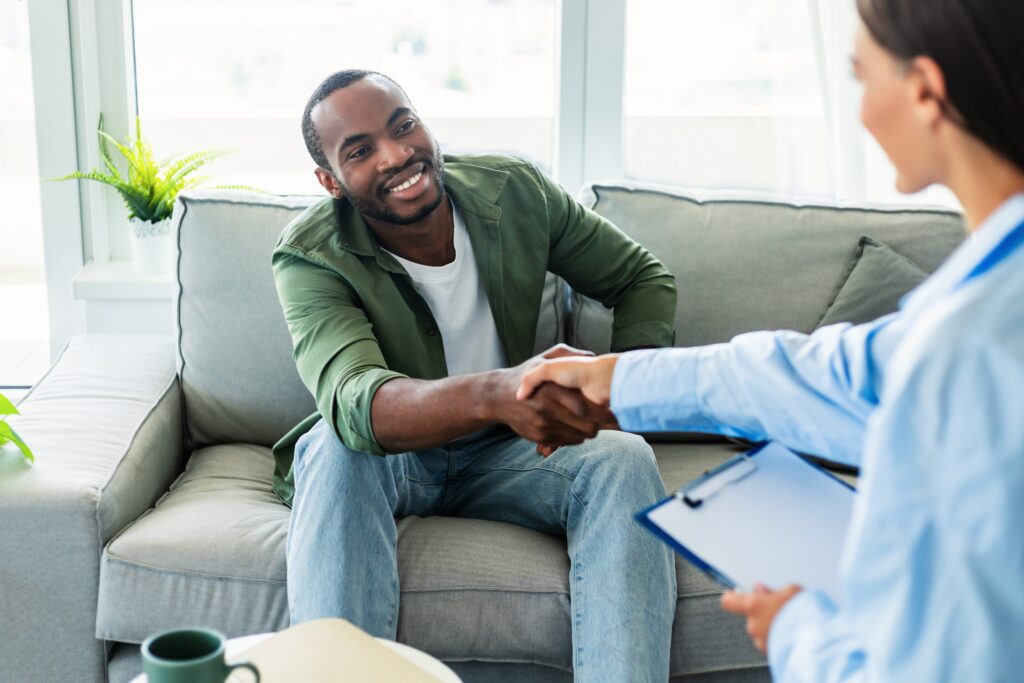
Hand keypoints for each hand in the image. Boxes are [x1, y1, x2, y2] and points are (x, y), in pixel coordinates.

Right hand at [487, 345, 615, 455]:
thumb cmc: (524, 375)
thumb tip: (591, 355)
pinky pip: (568, 441)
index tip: (612, 407)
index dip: (603, 411)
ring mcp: (543, 425)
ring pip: (580, 436)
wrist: (497, 397)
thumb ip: (566, 355)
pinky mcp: (539, 437)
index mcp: (551, 389)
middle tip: (609, 417)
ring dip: (590, 430)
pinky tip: (576, 425)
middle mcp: (547, 409)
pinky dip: (577, 436)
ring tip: (593, 420)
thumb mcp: (542, 360)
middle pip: (587, 426)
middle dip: (601, 424)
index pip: (585, 407)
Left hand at [720, 583, 801, 652]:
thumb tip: (761, 590)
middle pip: (750, 616)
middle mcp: (754, 625)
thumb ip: (772, 591)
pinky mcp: (772, 653)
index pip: (729, 601)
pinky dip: (778, 637)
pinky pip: (771, 642)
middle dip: (762, 612)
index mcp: (753, 606)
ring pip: (761, 631)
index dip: (732, 597)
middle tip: (778, 607)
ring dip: (771, 626)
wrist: (817, 640)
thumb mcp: (790, 592)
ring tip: (790, 622)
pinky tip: (792, 633)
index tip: (734, 593)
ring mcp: (762, 641)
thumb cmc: (804, 613)